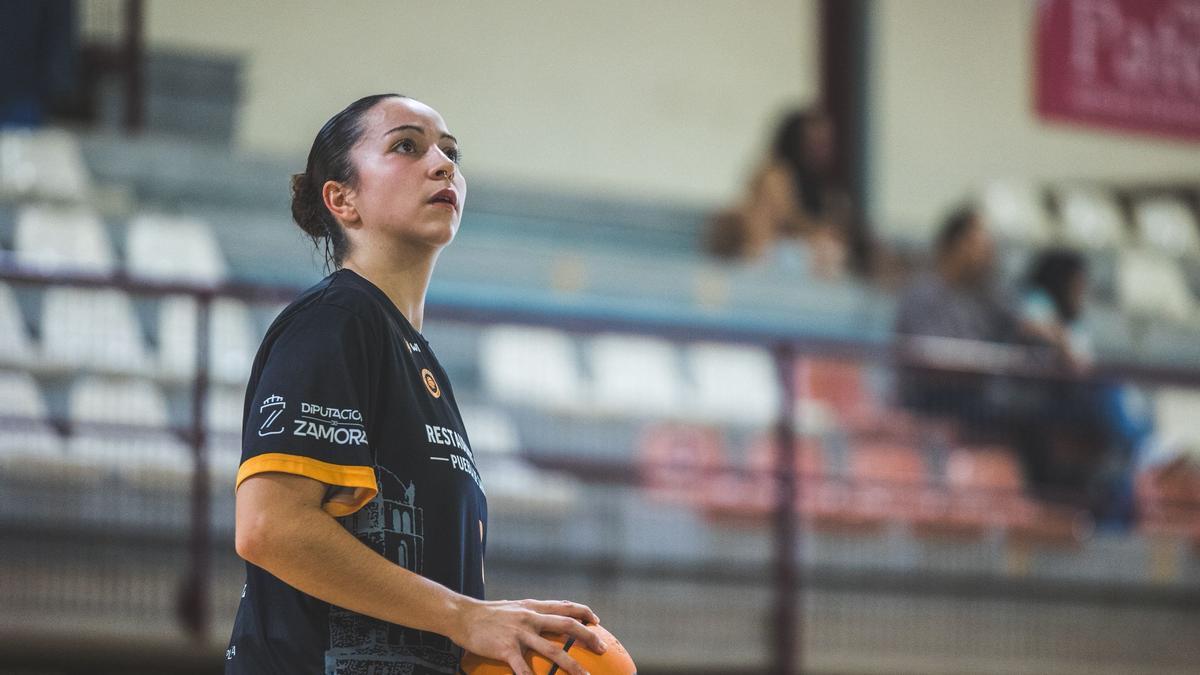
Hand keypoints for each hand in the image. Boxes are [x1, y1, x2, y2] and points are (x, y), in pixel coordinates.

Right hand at [452, 598, 604, 674]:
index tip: (597, 622)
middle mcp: (530, 617)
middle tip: (602, 649)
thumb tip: (546, 619)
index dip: (584, 612)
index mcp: (533, 607)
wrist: (462, 616)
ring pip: (552, 650)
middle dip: (587, 637)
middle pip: (566, 626)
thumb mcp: (513, 607)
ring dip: (571, 666)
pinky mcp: (506, 649)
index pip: (564, 606)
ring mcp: (519, 633)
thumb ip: (530, 612)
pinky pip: (524, 669)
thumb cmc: (488, 614)